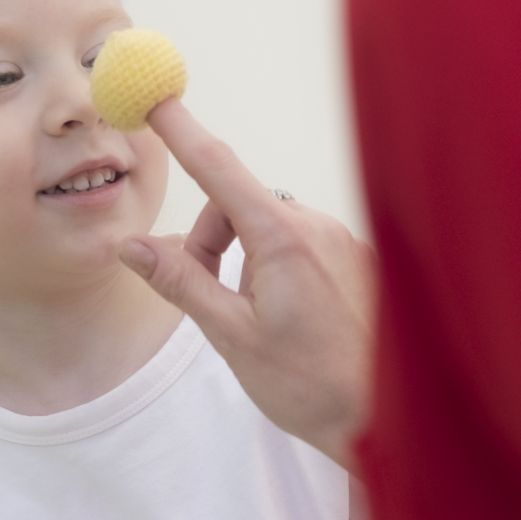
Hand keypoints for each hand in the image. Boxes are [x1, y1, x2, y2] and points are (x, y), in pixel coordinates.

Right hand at [119, 101, 375, 469]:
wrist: (388, 424)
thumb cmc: (311, 386)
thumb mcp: (231, 336)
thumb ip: (181, 283)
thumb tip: (132, 245)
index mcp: (282, 239)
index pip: (218, 168)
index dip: (180, 129)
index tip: (152, 95)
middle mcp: (317, 226)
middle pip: (238, 206)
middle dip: (210, 244)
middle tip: (207, 302)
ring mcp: (342, 242)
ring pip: (268, 230)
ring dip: (244, 264)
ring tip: (256, 325)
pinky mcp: (356, 260)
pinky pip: (300, 247)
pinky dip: (276, 273)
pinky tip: (290, 325)